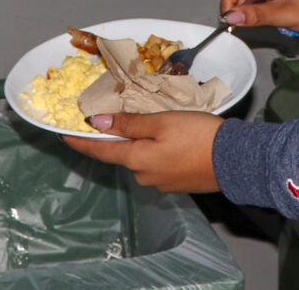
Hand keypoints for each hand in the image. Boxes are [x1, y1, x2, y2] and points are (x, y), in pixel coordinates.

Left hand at [63, 111, 221, 192]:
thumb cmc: (197, 135)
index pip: (100, 151)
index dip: (81, 142)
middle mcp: (144, 175)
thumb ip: (129, 123)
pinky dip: (154, 149)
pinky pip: (156, 163)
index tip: (63, 134)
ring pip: (141, 157)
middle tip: (111, 115)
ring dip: (139, 141)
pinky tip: (167, 137)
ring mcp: (160, 182)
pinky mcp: (176, 182)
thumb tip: (97, 123)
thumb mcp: (161, 122)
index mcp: (136, 159)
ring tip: (146, 121)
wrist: (234, 160)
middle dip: (116, 136)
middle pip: (122, 153)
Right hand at [220, 0, 298, 36]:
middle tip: (237, 26)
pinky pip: (253, 5)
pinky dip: (252, 16)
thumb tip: (232, 16)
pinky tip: (259, 23)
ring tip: (255, 25)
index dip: (228, 0)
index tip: (228, 19)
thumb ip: (257, 15)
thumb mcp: (286, 13)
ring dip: (245, 13)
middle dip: (235, 8)